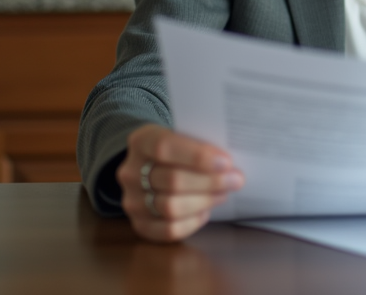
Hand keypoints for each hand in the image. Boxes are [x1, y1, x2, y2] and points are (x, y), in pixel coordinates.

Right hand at [116, 125, 243, 241]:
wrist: (152, 166)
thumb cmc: (178, 150)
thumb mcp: (184, 136)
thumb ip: (201, 144)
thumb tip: (229, 165)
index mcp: (141, 141)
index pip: (165, 147)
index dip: (197, 156)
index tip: (226, 162)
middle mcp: (130, 172)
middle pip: (172, 180)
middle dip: (209, 182)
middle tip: (235, 180)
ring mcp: (132, 200)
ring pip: (171, 207)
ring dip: (204, 201)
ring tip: (223, 194)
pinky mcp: (139, 224)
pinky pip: (168, 230)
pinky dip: (192, 222)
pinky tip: (205, 211)